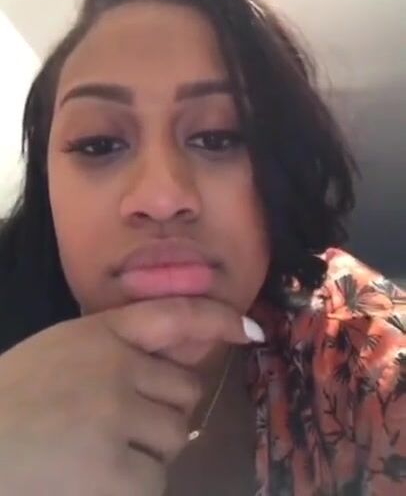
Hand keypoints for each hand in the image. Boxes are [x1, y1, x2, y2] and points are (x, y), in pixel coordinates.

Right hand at [0, 297, 255, 494]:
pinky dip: (133, 485)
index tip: (250, 331)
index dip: (217, 320)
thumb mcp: (63, 350)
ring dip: (149, 450)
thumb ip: (115, 348)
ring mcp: (117, 416)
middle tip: (119, 424)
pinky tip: (95, 479)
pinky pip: (155, 480)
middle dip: (163, 409)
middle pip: (184, 391)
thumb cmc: (14, 396)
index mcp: (101, 333)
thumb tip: (174, 361)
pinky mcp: (114, 471)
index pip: (175, 315)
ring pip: (174, 437)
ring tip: (100, 453)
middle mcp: (117, 367)